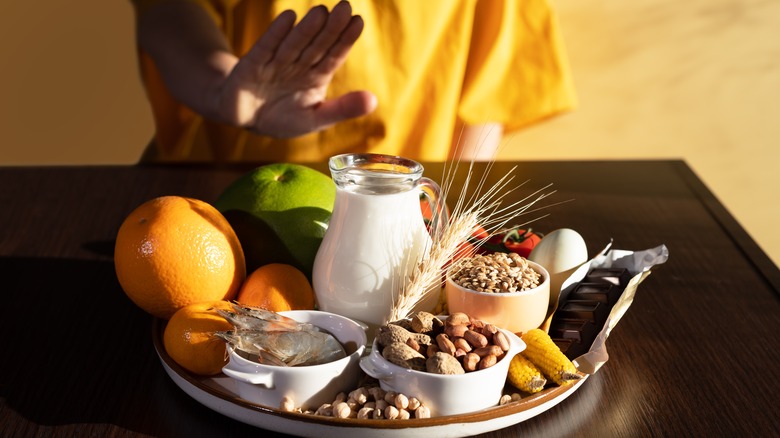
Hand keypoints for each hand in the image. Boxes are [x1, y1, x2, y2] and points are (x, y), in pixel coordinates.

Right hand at [214, 1, 376, 137]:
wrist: (244, 119)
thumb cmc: (283, 118)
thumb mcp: (315, 119)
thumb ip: (342, 109)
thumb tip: (374, 101)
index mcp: (316, 76)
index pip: (334, 55)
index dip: (345, 39)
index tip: (358, 21)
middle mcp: (298, 65)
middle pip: (317, 44)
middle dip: (331, 27)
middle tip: (345, 6)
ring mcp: (275, 63)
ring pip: (294, 44)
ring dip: (307, 29)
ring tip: (321, 11)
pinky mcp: (252, 65)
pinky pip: (266, 48)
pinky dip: (276, 34)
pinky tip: (288, 18)